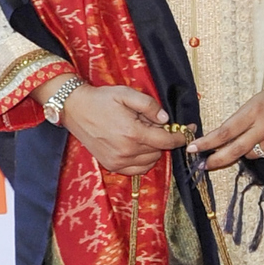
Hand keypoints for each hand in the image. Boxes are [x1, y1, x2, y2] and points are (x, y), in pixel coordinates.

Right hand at [55, 83, 190, 175]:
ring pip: (150, 161)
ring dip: (154, 150)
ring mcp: (117, 161)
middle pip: (159, 151)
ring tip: (144, 134)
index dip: (180, 136)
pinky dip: (144, 161)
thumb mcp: (127, 94)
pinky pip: (137, 170)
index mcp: (132, 133)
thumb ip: (149, 106)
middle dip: (164, 139)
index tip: (189, 130)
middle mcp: (126, 151)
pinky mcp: (111, 165)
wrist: (74, 108)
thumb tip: (165, 120)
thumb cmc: (101, 100)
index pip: (167, 141)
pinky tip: (139, 147)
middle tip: (156, 126)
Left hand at [189, 66, 263, 170]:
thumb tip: (221, 143)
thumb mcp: (253, 103)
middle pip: (236, 150)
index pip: (226, 131)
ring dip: (248, 150)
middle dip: (217, 159)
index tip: (193, 149)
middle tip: (204, 165)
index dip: (207, 143)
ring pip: (253, 155)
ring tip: (259, 134)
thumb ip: (239, 123)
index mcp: (254, 112)